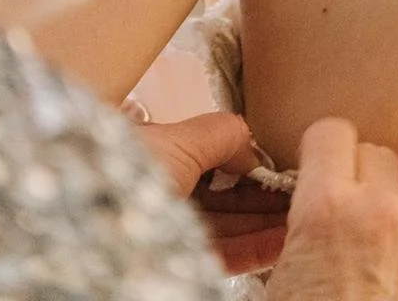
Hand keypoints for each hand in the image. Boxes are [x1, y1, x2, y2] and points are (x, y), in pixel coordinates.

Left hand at [134, 112, 287, 272]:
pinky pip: (226, 254)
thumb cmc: (126, 172)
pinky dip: (258, 247)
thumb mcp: (179, 139)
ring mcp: (174, 231)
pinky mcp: (182, 263)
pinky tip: (284, 236)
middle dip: (265, 194)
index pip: (214, 160)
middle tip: (303, 190)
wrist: (93, 224)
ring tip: (303, 214)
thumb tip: (253, 143)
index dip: (250, 162)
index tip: (281, 165)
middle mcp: (166, 195)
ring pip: (230, 226)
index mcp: (159, 159)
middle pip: (226, 195)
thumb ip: (222, 134)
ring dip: (268, 220)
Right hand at [266, 118, 397, 300]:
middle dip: (364, 175)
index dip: (326, 154)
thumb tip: (320, 191)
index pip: (330, 133)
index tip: (326, 171)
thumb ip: (307, 221)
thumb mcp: (287, 275)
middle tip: (358, 212)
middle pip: (376, 149)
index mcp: (324, 210)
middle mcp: (379, 207)